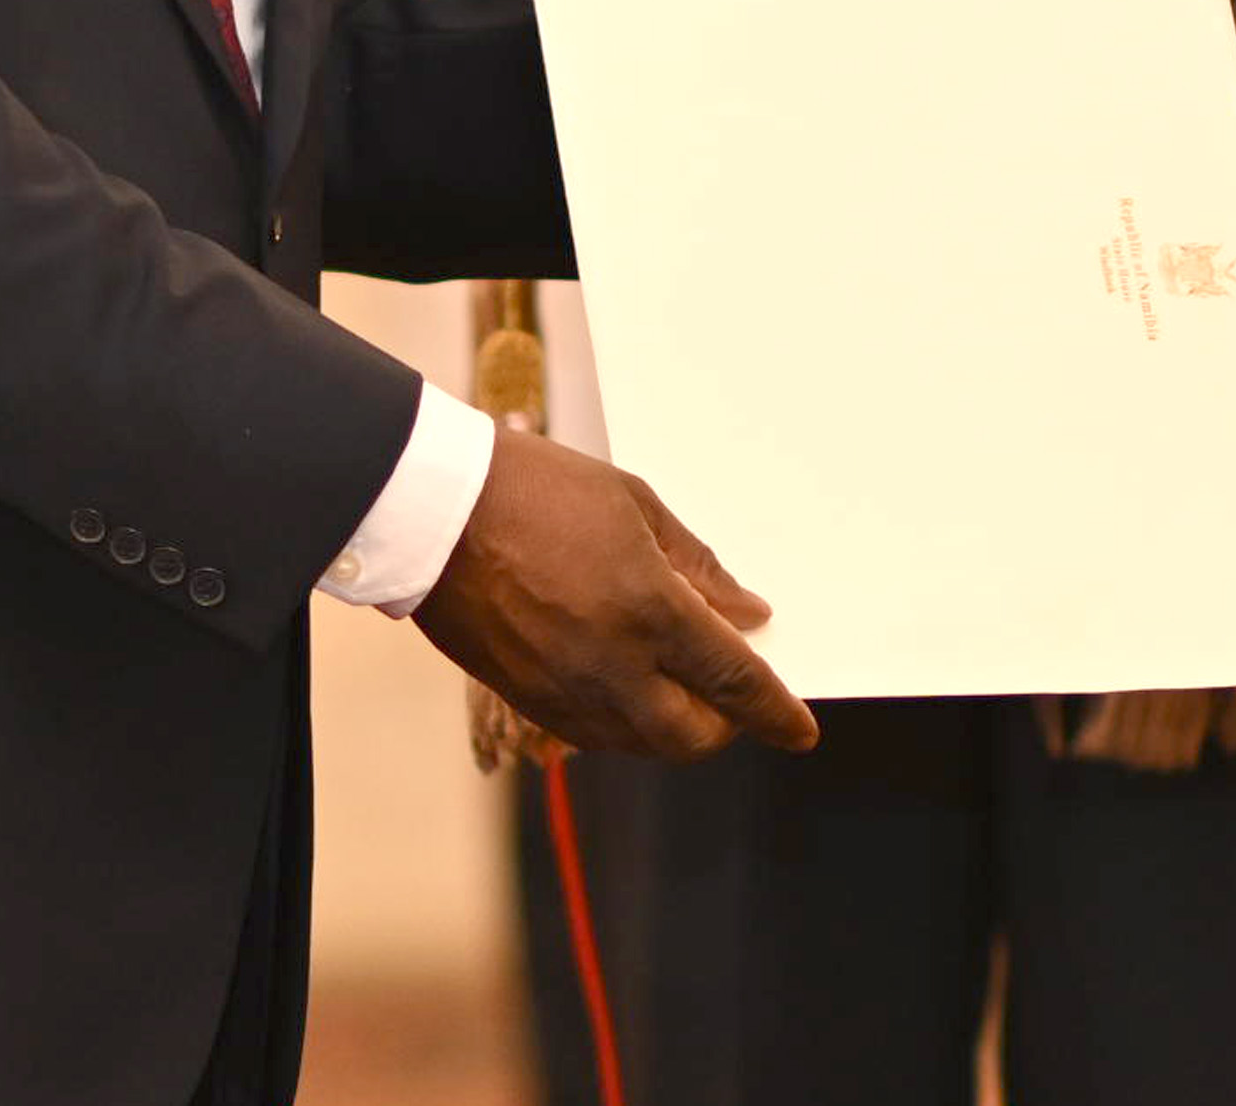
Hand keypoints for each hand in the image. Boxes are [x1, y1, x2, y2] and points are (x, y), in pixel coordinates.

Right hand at [412, 428, 817, 761]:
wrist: (434, 512)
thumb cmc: (537, 492)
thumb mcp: (634, 506)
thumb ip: (698, 567)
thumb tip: (746, 613)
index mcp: (649, 613)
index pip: (735, 684)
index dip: (776, 713)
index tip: (801, 730)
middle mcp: (612, 669)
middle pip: (694, 737)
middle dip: (727, 725)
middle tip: (736, 691)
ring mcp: (565, 693)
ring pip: (644, 743)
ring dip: (677, 726)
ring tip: (684, 681)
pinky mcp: (527, 699)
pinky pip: (596, 734)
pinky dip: (629, 722)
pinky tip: (630, 682)